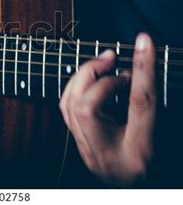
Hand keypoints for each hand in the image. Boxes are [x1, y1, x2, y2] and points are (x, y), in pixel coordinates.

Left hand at [59, 33, 156, 184]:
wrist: (138, 193)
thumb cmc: (156, 167)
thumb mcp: (166, 137)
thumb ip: (152, 102)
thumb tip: (142, 67)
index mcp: (139, 154)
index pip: (140, 103)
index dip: (143, 69)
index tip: (143, 42)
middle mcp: (106, 156)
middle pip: (87, 107)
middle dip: (95, 75)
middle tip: (112, 58)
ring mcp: (88, 153)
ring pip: (68, 107)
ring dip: (82, 78)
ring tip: (103, 65)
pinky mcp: (79, 146)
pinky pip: (66, 110)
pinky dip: (76, 88)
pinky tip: (91, 80)